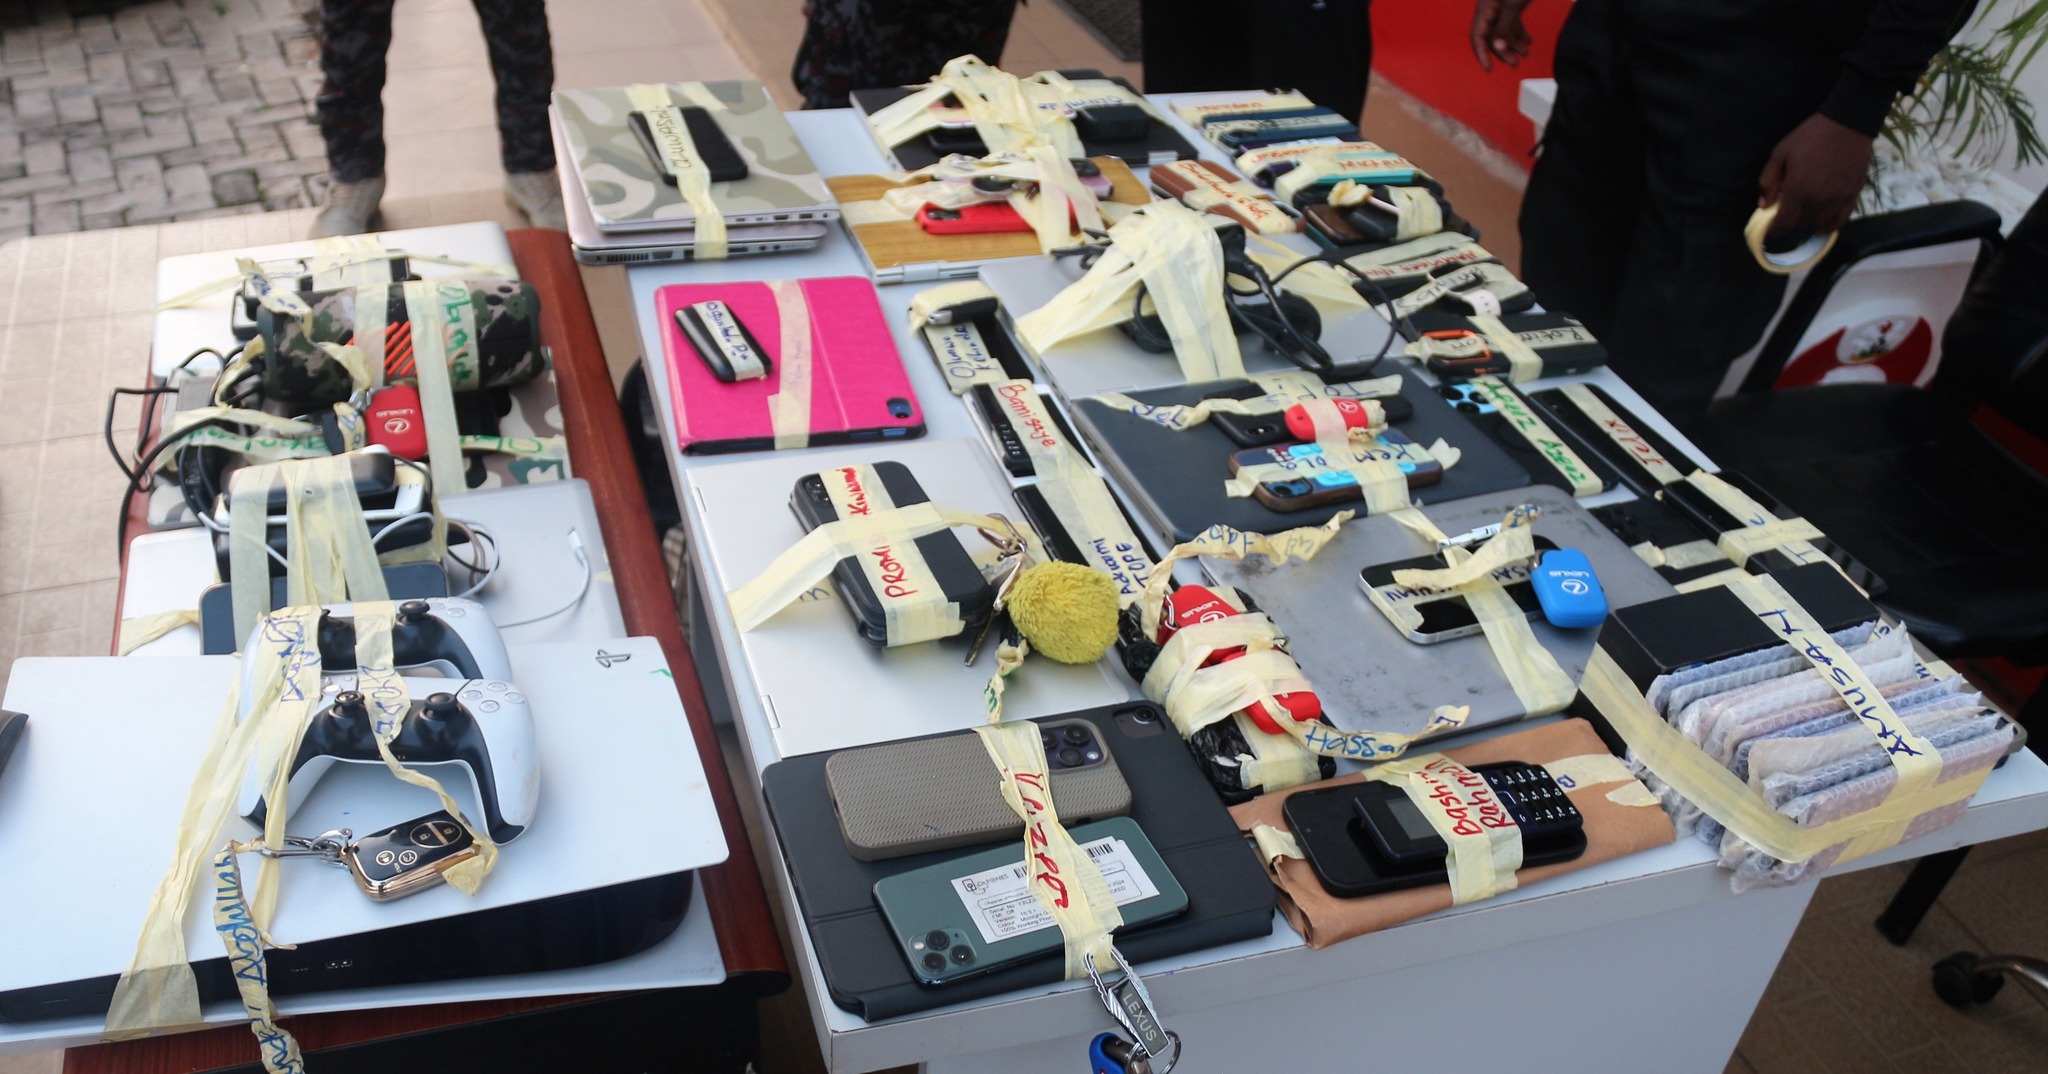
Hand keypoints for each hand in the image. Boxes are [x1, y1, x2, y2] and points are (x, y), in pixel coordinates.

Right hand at [1471, 0, 1536, 70]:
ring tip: (1525, 53)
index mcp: (1485, 7)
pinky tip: (1529, 41)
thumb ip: (1504, 26)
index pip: (1477, 35)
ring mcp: (1501, 6)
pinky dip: (1519, 33)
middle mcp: (1490, 8)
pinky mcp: (1512, 5)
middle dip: (1503, 51)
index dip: (1482, 53)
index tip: (1489, 68)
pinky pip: (1512, 23)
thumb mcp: (1513, 5)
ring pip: (1503, 31)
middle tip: (1514, 63)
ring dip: (1513, 44)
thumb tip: (1498, 48)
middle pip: (1491, 36)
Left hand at [1757, 114, 1872, 234]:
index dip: (1775, 229)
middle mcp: (1819, 199)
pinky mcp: (1853, 194)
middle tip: (1786, 215)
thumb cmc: (1810, 136)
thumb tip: (1764, 205)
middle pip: (1801, 224)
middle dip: (1790, 223)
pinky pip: (1841, 219)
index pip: (1784, 222)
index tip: (1770, 229)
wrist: (1847, 123)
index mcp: (1798, 190)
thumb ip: (1768, 181)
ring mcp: (1838, 198)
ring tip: (1804, 217)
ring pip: (1820, 224)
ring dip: (1809, 224)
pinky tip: (1823, 224)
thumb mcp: (1780, 153)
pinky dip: (1830, 225)